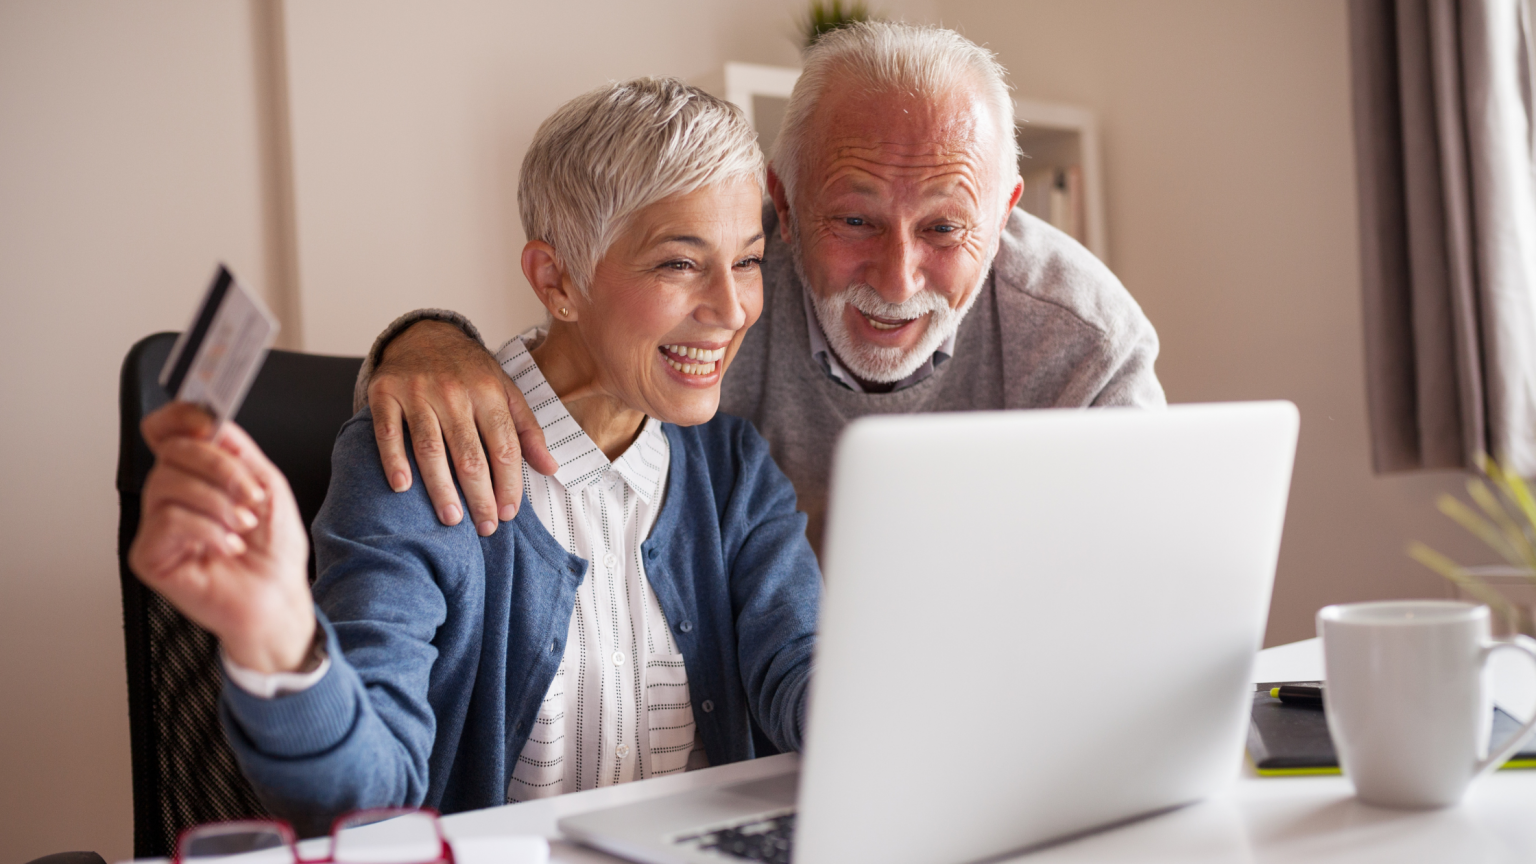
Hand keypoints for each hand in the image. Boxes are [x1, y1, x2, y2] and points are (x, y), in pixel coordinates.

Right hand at [129, 403, 315, 673]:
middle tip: (252, 497)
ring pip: (167, 483)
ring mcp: (156, 525)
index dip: (178, 418)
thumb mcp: (266, 484)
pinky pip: (168, 520)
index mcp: (196, 474)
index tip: (208, 424)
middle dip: (221, 469)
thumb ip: (236, 449)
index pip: (165, 431)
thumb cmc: (273, 551)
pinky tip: (226, 546)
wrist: (277, 597)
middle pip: (171, 451)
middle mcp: (170, 495)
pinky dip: (207, 530)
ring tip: (243, 526)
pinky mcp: (148, 555)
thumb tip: (209, 420)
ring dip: (218, 503)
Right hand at [367, 320, 556, 534]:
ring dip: (441, 488)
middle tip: (485, 527)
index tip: (509, 513)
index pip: (504, 447)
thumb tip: (551, 468)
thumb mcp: (506, 392)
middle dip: (480, 496)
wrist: (425, 334)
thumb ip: (528, 430)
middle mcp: (453, 391)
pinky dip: (394, 460)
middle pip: (469, 454)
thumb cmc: (471, 372)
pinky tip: (402, 487)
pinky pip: (388, 432)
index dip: (509, 484)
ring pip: (430, 449)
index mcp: (488, 392)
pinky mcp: (385, 393)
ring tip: (452, 519)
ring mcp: (417, 391)